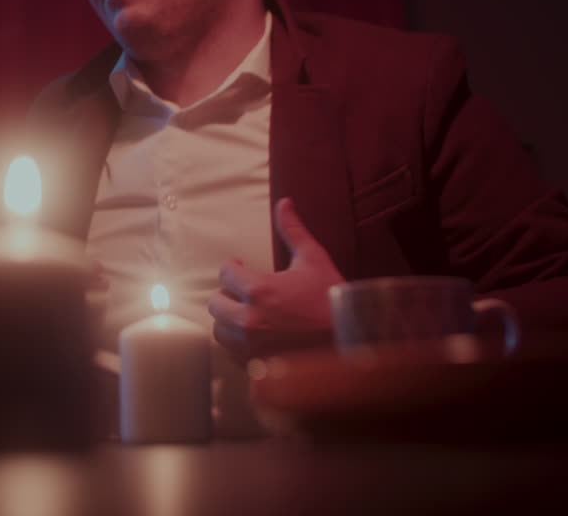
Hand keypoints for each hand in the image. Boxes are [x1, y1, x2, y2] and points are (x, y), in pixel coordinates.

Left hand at [208, 198, 343, 360]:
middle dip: (228, 293)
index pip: (225, 273)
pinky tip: (257, 334)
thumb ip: (293, 231)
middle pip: (216, 303)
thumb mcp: (314, 260)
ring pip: (220, 329)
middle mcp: (248, 320)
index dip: (234, 267)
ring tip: (248, 312)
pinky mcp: (256, 366)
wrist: (352, 342)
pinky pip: (233, 352)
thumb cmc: (331, 299)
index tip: (242, 267)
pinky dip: (239, 342)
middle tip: (244, 291)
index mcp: (258, 291)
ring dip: (230, 319)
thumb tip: (284, 203)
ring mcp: (250, 346)